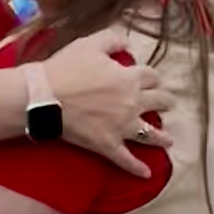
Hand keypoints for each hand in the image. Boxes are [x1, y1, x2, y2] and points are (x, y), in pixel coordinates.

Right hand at [43, 29, 171, 175]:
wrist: (44, 97)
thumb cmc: (65, 68)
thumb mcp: (89, 44)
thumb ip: (112, 39)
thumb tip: (126, 42)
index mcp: (129, 78)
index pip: (152, 76)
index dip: (153, 77)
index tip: (151, 79)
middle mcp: (132, 103)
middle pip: (159, 102)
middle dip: (165, 102)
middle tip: (167, 104)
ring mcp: (122, 127)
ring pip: (151, 134)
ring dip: (162, 137)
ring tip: (169, 140)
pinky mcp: (108, 145)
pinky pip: (127, 160)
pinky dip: (137, 168)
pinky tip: (146, 174)